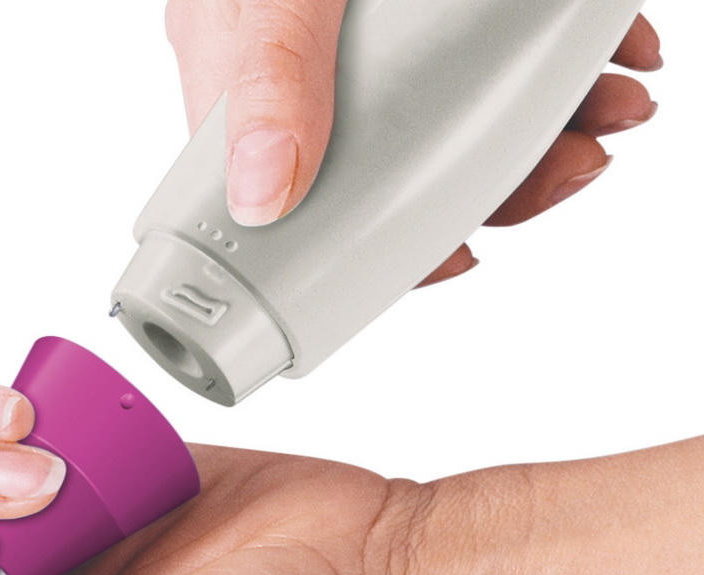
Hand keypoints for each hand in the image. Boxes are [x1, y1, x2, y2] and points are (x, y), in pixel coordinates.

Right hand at [165, 1, 661, 282]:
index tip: (461, 253)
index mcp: (257, 89)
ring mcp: (381, 33)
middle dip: (506, 174)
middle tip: (573, 168)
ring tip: (614, 101)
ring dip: (554, 116)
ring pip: (466, 105)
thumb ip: (265, 78)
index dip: (387, 241)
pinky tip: (605, 44)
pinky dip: (564, 51)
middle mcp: (316, 67)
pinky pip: (497, 42)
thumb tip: (263, 196)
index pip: (315, 204)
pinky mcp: (436, 6)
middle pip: (412, 160)